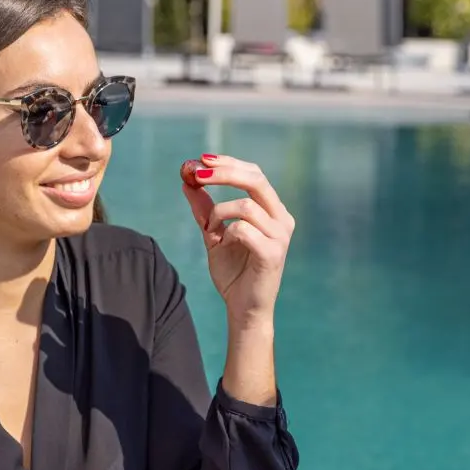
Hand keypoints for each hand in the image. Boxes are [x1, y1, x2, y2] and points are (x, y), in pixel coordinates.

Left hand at [180, 154, 293, 327]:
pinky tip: (221, 244)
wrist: (243, 309)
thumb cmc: (234, 273)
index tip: (201, 160)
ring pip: (245, 205)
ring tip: (209, 230)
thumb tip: (187, 179)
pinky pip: (243, 229)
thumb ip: (204, 208)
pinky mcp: (273, 253)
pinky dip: (225, 232)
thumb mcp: (214, 234)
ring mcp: (280, 236)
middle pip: (256, 179)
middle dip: (223, 172)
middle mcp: (282, 219)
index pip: (254, 174)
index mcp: (272, 211)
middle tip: (196, 173)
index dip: (228, 163)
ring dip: (218, 212)